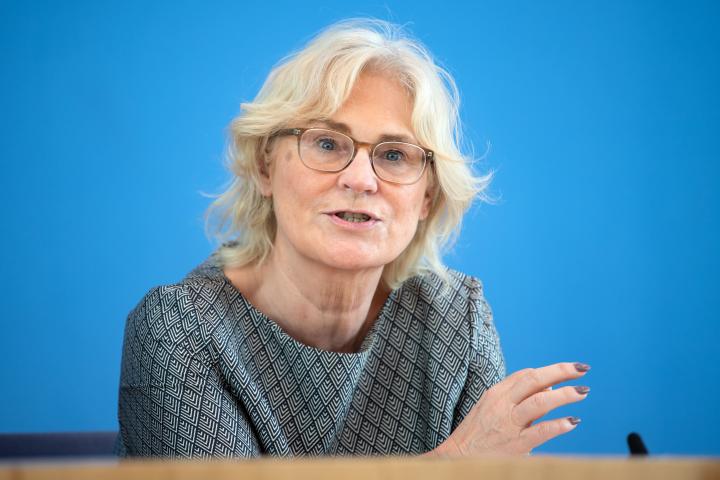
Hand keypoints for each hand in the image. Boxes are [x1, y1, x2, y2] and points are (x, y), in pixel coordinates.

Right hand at [433, 362, 590, 456]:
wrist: (457, 457)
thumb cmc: (477, 433)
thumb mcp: (491, 408)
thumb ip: (517, 397)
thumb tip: (549, 387)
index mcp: (496, 393)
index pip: (525, 375)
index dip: (548, 372)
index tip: (565, 373)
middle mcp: (502, 404)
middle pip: (534, 380)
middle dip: (560, 371)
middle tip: (582, 368)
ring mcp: (509, 423)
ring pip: (540, 401)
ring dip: (564, 394)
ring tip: (582, 391)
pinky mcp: (516, 444)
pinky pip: (540, 431)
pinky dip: (558, 425)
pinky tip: (573, 421)